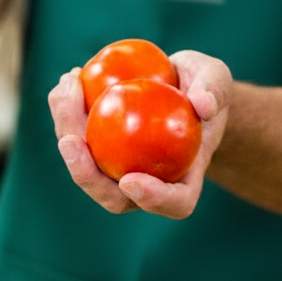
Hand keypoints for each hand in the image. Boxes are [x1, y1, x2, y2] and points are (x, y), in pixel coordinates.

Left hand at [48, 50, 230, 218]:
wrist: (180, 86)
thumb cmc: (202, 87)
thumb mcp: (216, 78)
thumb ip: (214, 90)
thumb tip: (203, 106)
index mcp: (184, 178)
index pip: (174, 202)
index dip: (152, 199)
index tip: (131, 180)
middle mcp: (147, 183)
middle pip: (114, 197)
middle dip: (86, 176)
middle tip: (70, 140)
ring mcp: (119, 170)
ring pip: (86, 169)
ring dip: (67, 132)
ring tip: (67, 87)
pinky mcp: (97, 150)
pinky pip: (76, 139)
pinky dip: (66, 111)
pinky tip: (69, 80)